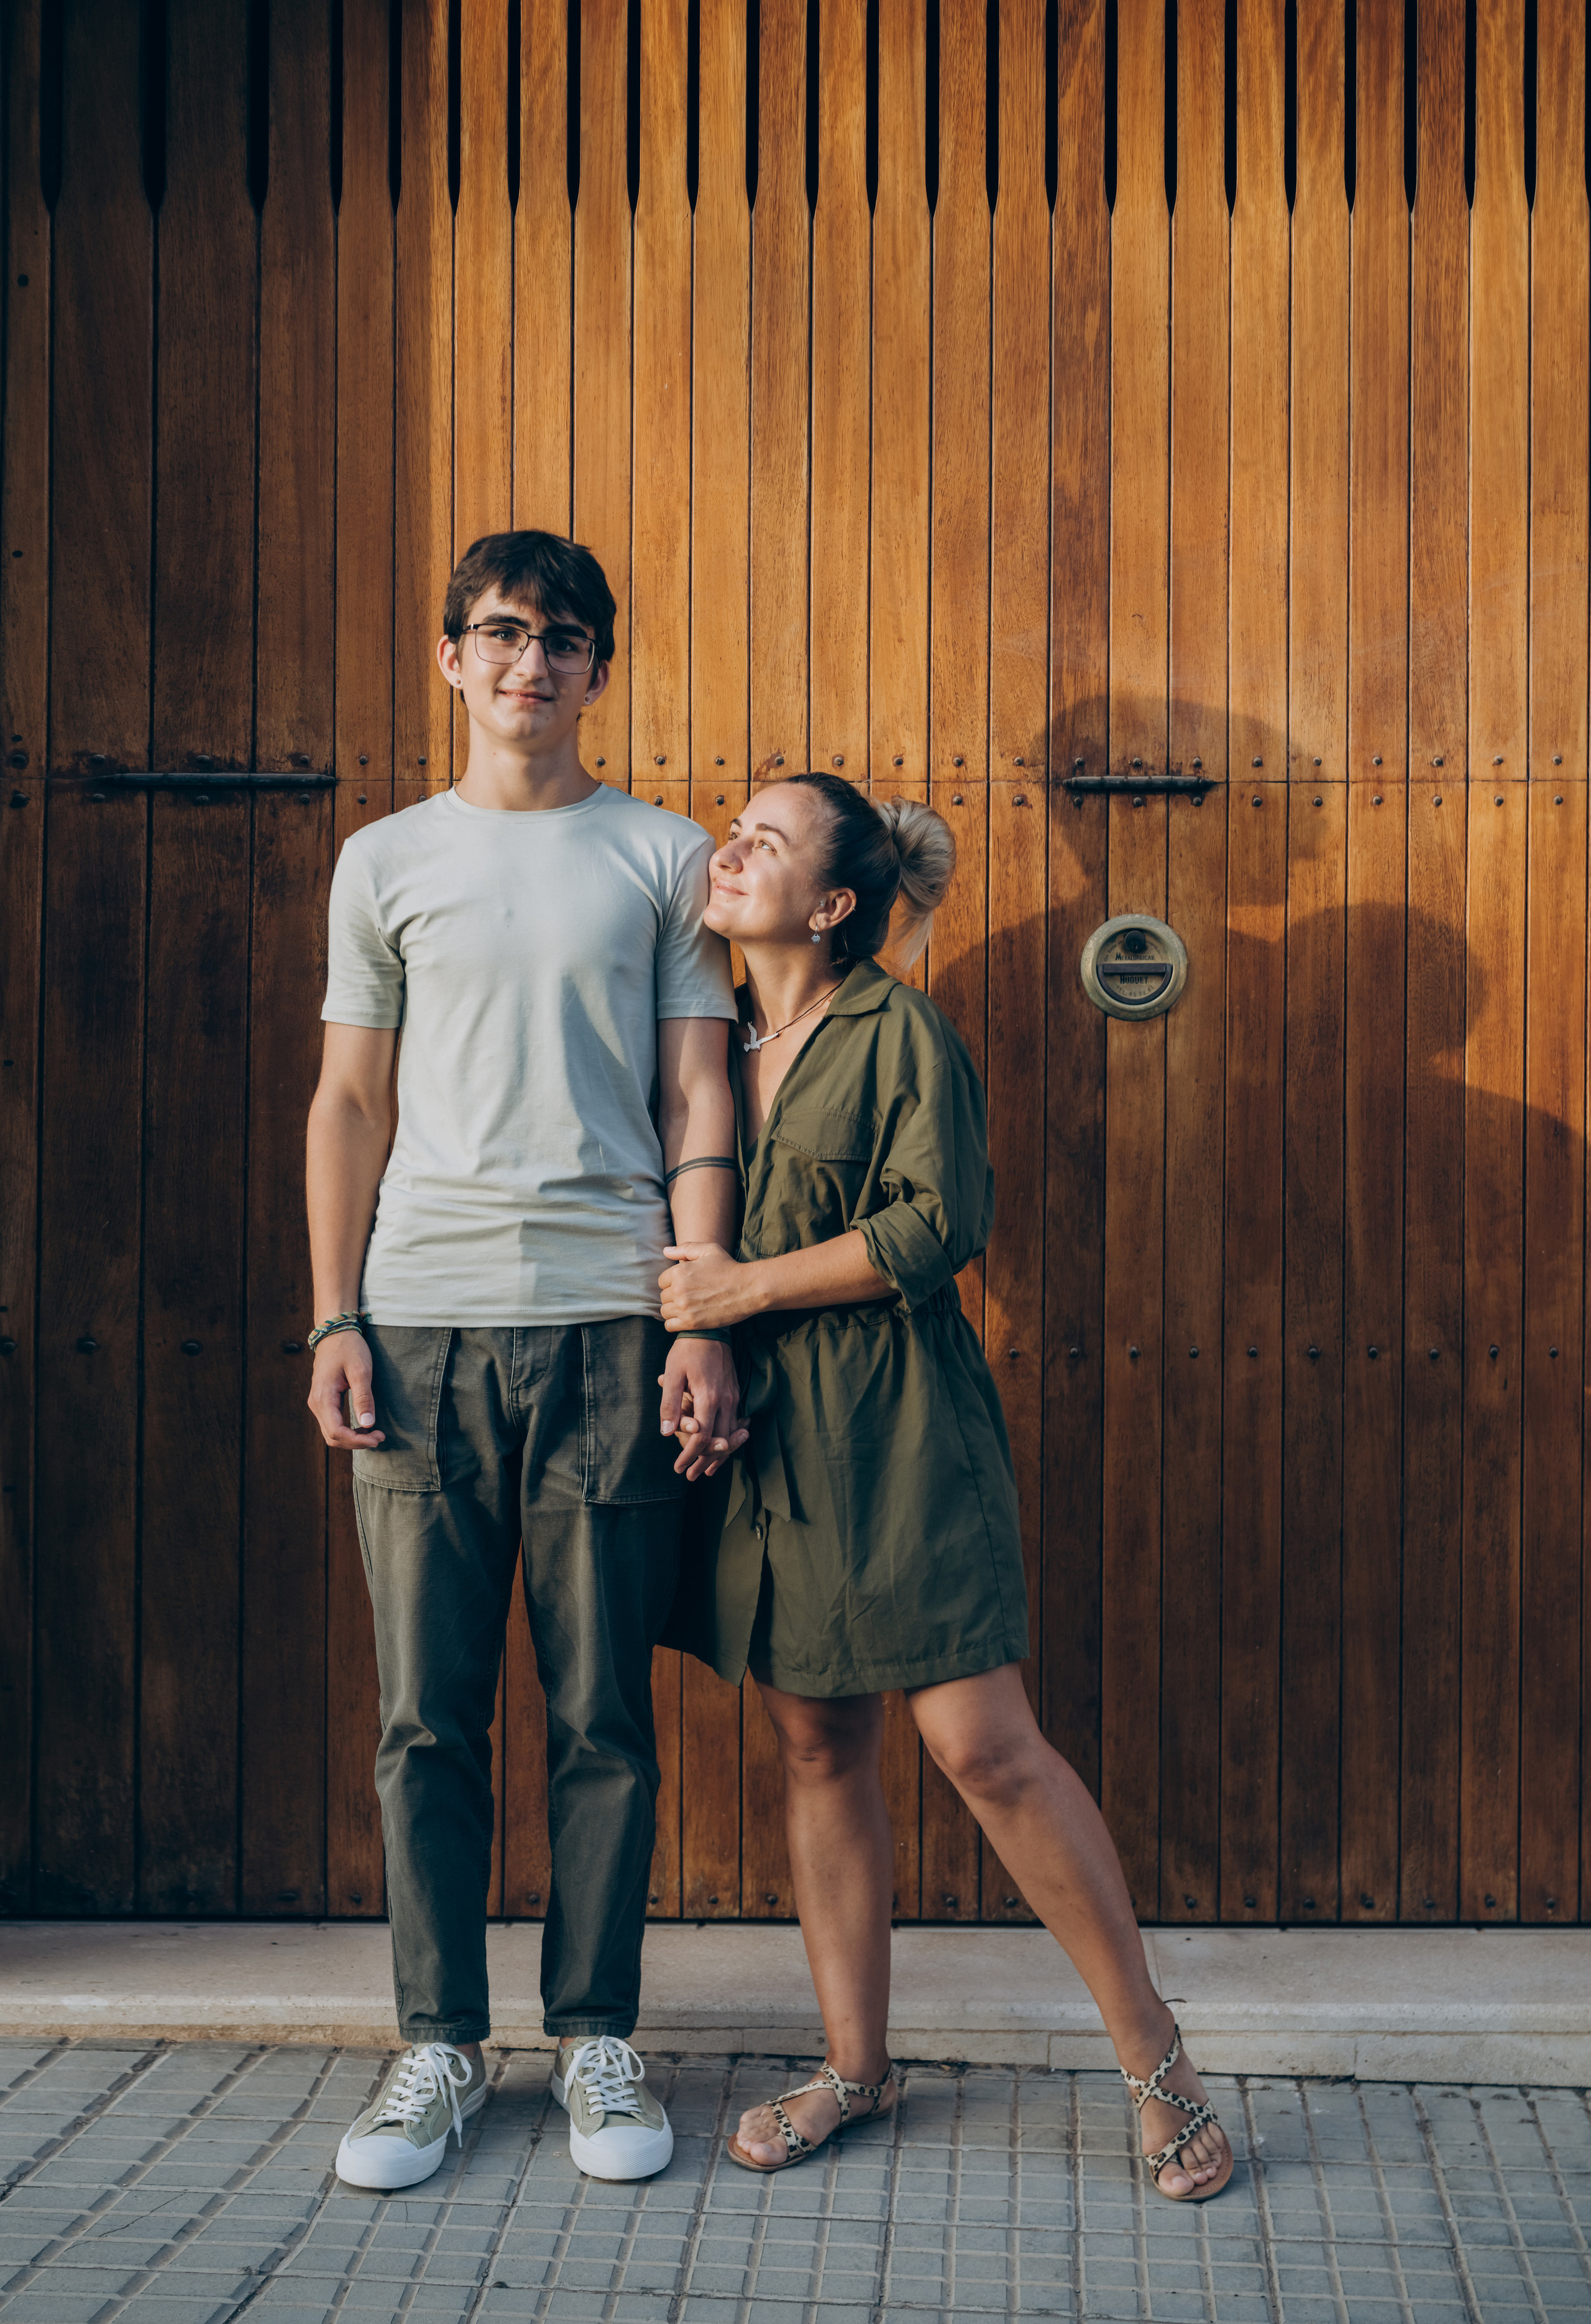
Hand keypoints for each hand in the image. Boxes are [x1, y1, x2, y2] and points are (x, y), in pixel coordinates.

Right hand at [307, 1330, 384, 1449]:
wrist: (334, 1333)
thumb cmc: (349, 1348)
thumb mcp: (361, 1371)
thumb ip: (363, 1398)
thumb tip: (368, 1424)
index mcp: (323, 1397)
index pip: (336, 1432)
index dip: (357, 1441)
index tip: (378, 1437)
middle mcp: (316, 1403)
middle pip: (332, 1437)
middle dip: (356, 1442)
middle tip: (379, 1437)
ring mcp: (317, 1402)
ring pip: (331, 1433)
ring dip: (352, 1438)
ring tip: (374, 1434)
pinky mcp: (322, 1401)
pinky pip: (332, 1423)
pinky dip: (347, 1430)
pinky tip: (363, 1427)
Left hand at [658, 1337, 747, 1479]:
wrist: (710, 1328)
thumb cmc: (687, 1350)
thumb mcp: (673, 1374)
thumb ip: (670, 1404)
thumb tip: (667, 1433)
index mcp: (708, 1398)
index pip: (703, 1437)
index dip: (690, 1455)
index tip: (679, 1468)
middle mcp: (726, 1400)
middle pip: (720, 1441)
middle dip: (705, 1461)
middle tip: (691, 1476)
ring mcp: (734, 1397)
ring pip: (731, 1434)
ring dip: (719, 1454)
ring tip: (707, 1469)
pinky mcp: (736, 1392)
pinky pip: (735, 1422)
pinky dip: (729, 1438)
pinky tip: (723, 1446)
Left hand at [659, 1242, 759, 1331]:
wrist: (748, 1289)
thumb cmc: (729, 1267)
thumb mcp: (709, 1250)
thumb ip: (685, 1249)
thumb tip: (665, 1251)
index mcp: (679, 1272)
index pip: (662, 1281)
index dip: (673, 1282)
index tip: (686, 1284)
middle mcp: (678, 1290)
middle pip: (663, 1296)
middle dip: (674, 1296)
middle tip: (690, 1296)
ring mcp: (684, 1308)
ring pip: (665, 1311)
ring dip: (674, 1310)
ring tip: (688, 1307)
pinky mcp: (691, 1323)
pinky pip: (669, 1326)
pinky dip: (675, 1323)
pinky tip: (686, 1318)